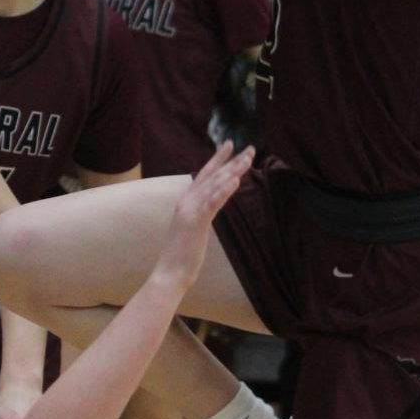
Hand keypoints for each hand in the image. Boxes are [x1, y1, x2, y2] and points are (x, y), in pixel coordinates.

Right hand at [151, 143, 253, 294]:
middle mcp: (186, 201)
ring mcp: (190, 211)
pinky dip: (223, 191)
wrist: (169, 273)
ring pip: (215, 185)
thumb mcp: (189, 229)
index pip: (204, 175)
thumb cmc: (180, 256)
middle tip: (250, 149)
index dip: (217, 159)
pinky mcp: (195, 223)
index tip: (229, 145)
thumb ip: (198, 215)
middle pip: (212, 176)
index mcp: (185, 202)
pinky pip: (212, 204)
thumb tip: (207, 209)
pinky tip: (235, 181)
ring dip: (233, 171)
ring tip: (248, 159)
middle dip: (232, 161)